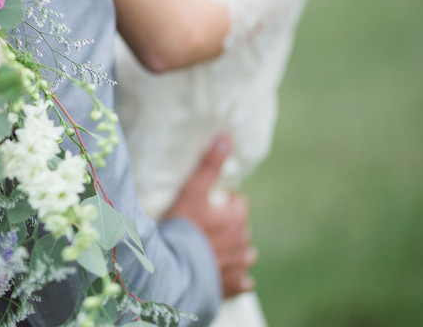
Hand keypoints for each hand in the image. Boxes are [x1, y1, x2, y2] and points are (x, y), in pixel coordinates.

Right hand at [162, 134, 257, 297]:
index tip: (208, 204)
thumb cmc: (183, 228)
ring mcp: (240, 266)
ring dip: (235, 250)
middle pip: (241, 228)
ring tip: (213, 248)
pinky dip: (237, 278)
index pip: (238, 203)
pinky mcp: (234, 286)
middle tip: (204, 225)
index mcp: (236, 218)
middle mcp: (243, 242)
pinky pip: (243, 282)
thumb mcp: (193, 191)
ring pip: (245, 254)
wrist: (177, 270)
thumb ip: (209, 164)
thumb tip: (226, 137)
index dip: (223, 201)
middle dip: (228, 225)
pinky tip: (224, 274)